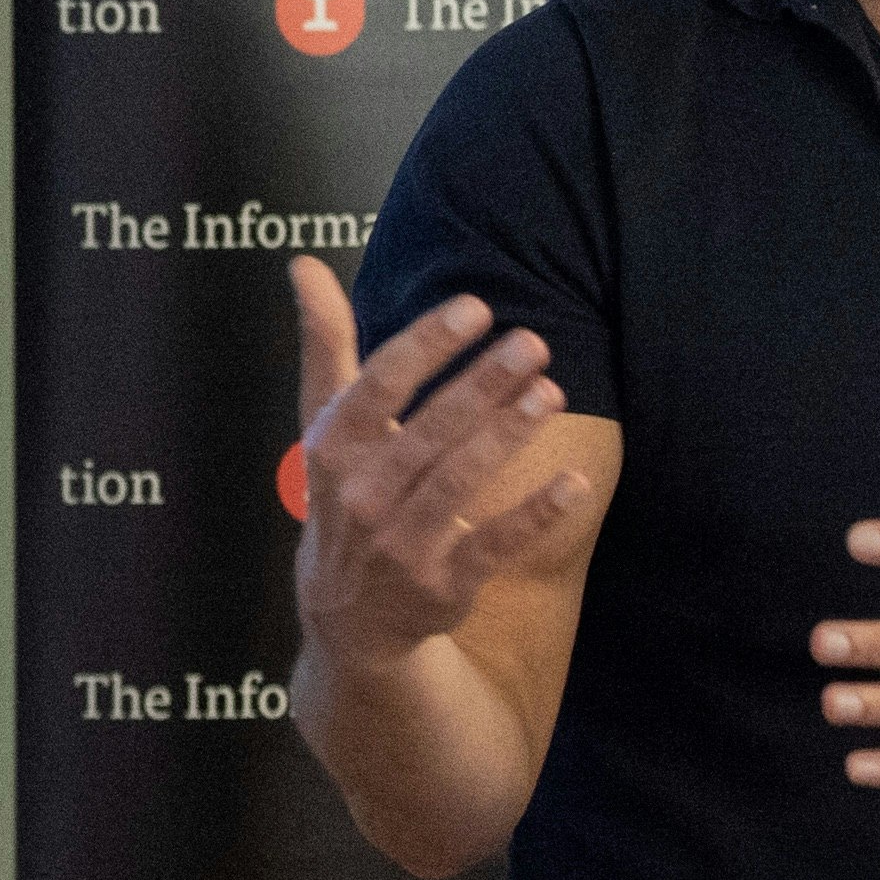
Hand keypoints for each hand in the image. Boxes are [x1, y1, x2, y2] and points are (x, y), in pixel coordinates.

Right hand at [289, 257, 591, 673]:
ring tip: (550, 391)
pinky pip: (493, 545)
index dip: (426, 345)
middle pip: (427, 430)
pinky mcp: (442, 584)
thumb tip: (304, 264)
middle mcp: (361, 496)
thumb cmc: (344, 493)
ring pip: (459, 481)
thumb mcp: (324, 423)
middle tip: (531, 343)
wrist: (347, 615)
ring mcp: (400, 544)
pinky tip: (575, 482)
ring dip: (507, 435)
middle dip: (481, 384)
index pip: (379, 386)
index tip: (475, 308)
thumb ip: (325, 344)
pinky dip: (534, 516)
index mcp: (333, 448)